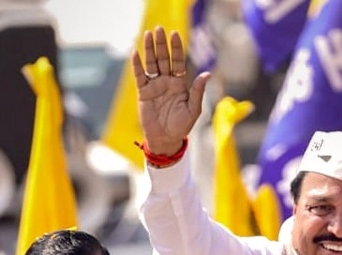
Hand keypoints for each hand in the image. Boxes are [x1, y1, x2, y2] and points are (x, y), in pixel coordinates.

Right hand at [133, 26, 210, 156]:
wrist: (166, 140)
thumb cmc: (181, 126)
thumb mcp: (193, 109)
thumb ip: (197, 91)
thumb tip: (207, 74)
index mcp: (180, 83)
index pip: (178, 61)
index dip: (176, 48)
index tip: (174, 34)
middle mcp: (167, 81)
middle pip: (163, 58)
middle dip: (161, 44)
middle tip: (158, 29)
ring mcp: (154, 86)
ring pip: (151, 63)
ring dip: (149, 49)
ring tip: (146, 34)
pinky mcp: (143, 92)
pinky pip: (140, 76)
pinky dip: (137, 65)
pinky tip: (135, 53)